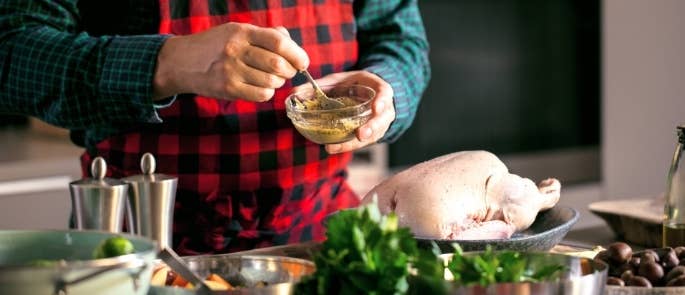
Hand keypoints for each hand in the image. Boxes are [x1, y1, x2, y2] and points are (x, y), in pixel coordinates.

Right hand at [153, 23, 308, 101]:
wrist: (181, 62)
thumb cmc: (215, 46)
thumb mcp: (236, 31)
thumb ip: (266, 35)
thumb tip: (292, 46)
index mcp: (242, 32)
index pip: (278, 42)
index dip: (297, 54)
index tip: (303, 62)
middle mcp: (236, 50)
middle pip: (278, 64)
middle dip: (289, 70)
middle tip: (287, 71)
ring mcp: (231, 71)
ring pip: (271, 82)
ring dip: (278, 82)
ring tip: (270, 78)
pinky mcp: (228, 89)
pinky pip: (261, 95)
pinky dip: (267, 93)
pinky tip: (260, 87)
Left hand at [293, 71, 394, 153]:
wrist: (365, 94)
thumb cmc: (353, 84)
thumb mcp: (340, 80)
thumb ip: (321, 85)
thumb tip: (295, 90)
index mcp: (379, 90)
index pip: (386, 94)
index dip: (382, 101)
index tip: (376, 108)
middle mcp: (383, 109)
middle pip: (382, 120)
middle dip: (372, 128)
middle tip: (361, 134)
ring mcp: (378, 124)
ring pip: (372, 136)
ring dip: (355, 143)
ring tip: (335, 147)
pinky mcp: (369, 135)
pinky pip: (361, 142)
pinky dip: (347, 145)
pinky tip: (332, 147)